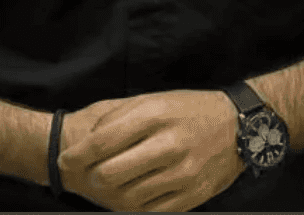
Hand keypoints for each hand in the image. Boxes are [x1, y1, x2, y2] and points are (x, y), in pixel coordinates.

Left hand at [57, 89, 243, 211]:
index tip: (65, 160)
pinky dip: (136, 205)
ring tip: (112, 183)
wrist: (237, 126)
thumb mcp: (153, 99)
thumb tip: (89, 137)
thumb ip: (119, 116)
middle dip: (93, 177)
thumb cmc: (188, 109)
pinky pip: (152, 211)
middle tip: (91, 174)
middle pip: (111, 174)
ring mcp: (182, 173)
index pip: (104, 141)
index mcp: (155, 115)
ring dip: (113, 194)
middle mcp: (168, 144)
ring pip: (129, 196)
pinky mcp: (193, 195)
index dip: (78, 154)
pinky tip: (134, 193)